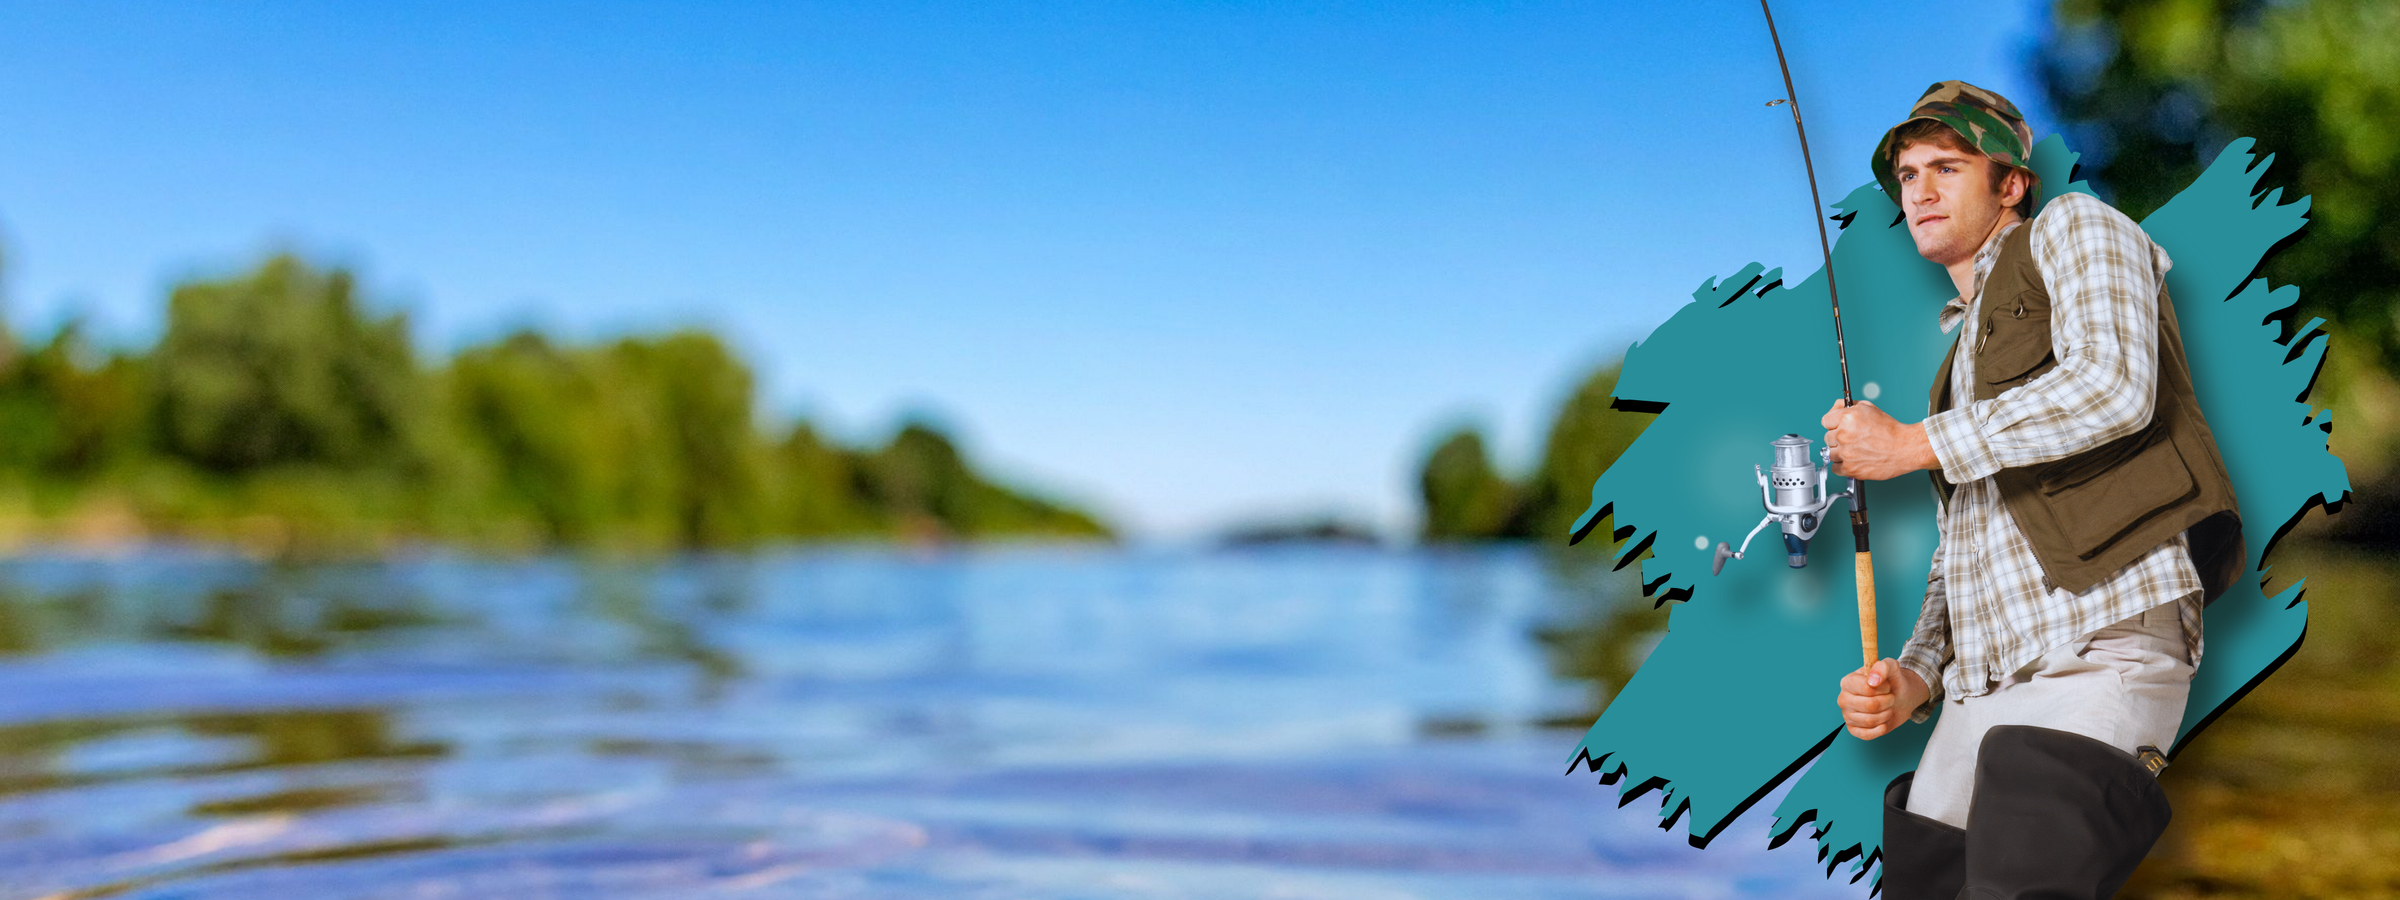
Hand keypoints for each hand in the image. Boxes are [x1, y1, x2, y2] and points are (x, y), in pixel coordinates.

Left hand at [1820, 400, 1937, 480]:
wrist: (1905, 448)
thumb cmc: (1891, 430)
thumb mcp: (1869, 408)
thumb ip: (1848, 406)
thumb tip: (1836, 407)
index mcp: (1847, 418)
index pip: (1825, 421)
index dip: (1833, 423)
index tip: (1838, 427)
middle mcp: (1844, 435)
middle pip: (1827, 437)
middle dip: (1837, 437)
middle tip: (1852, 439)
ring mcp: (1846, 453)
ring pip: (1830, 453)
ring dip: (1840, 452)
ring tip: (1855, 450)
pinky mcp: (1850, 469)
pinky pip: (1835, 468)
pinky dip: (1842, 466)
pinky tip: (1852, 460)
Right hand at [1837, 658, 1927, 739]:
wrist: (1900, 698)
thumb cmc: (1893, 682)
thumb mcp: (1893, 668)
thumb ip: (1884, 666)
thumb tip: (1873, 680)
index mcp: (1848, 681)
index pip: (1867, 688)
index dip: (1884, 689)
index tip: (1888, 686)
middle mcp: (1843, 698)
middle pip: (1870, 706)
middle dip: (1887, 702)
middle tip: (1890, 698)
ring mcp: (1847, 715)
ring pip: (1870, 721)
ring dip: (1886, 715)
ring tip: (1887, 708)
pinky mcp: (1853, 729)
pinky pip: (1866, 735)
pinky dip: (1880, 729)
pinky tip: (1884, 721)